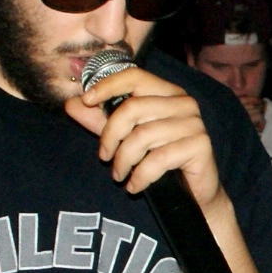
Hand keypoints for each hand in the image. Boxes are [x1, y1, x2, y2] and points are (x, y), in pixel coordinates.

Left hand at [68, 63, 226, 209]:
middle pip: (133, 108)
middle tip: (104, 157)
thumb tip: (71, 104)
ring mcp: (194, 123)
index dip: (107, 86)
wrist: (194, 196)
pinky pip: (158, 159)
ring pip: (143, 136)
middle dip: (110, 135)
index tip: (86, 100)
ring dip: (123, 160)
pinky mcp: (200, 146)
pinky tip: (134, 186)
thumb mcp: (125, 139)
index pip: (134, 76)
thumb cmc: (160, 163)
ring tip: (118, 175)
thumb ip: (101, 121)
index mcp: (167, 92)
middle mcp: (184, 103)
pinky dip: (140, 176)